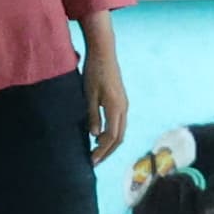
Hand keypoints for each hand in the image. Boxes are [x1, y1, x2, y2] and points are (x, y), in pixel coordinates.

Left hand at [83, 33, 129, 165]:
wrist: (104, 52)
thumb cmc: (94, 71)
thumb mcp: (89, 94)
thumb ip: (92, 115)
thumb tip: (94, 135)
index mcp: (115, 108)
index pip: (111, 136)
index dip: (102, 151)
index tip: (92, 160)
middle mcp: (123, 108)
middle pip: (119, 137)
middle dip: (107, 151)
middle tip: (94, 161)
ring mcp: (124, 104)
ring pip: (120, 131)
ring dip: (109, 143)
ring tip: (96, 152)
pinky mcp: (121, 101)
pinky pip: (119, 123)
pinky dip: (111, 134)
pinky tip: (99, 135)